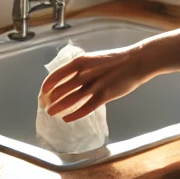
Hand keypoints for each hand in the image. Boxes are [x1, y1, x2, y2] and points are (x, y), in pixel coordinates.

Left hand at [39, 44, 154, 121]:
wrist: (136, 61)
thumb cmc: (115, 60)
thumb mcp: (94, 59)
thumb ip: (81, 69)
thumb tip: (68, 78)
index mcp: (81, 61)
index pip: (58, 74)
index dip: (48, 84)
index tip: (43, 92)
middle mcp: (85, 73)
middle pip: (62, 88)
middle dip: (51, 98)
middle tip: (44, 105)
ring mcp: (95, 85)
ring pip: (72, 99)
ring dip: (59, 107)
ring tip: (50, 113)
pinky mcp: (105, 95)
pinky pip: (87, 107)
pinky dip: (75, 114)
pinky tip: (67, 119)